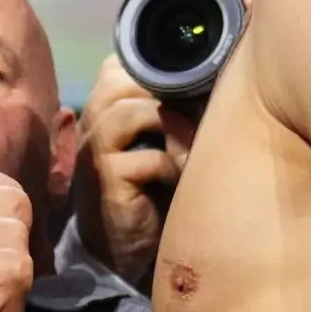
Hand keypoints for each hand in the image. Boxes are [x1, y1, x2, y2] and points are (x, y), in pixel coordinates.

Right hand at [65, 55, 190, 288]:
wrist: (131, 249)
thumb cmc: (156, 189)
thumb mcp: (166, 138)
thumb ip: (176, 106)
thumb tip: (219, 73)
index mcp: (105, 104)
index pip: (121, 61)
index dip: (159, 66)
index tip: (196, 81)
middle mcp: (91, 120)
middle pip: (121, 77)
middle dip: (169, 91)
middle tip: (200, 113)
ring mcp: (94, 150)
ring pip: (131, 111)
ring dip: (175, 128)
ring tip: (192, 149)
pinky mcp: (106, 181)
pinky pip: (146, 158)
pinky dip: (172, 164)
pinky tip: (180, 180)